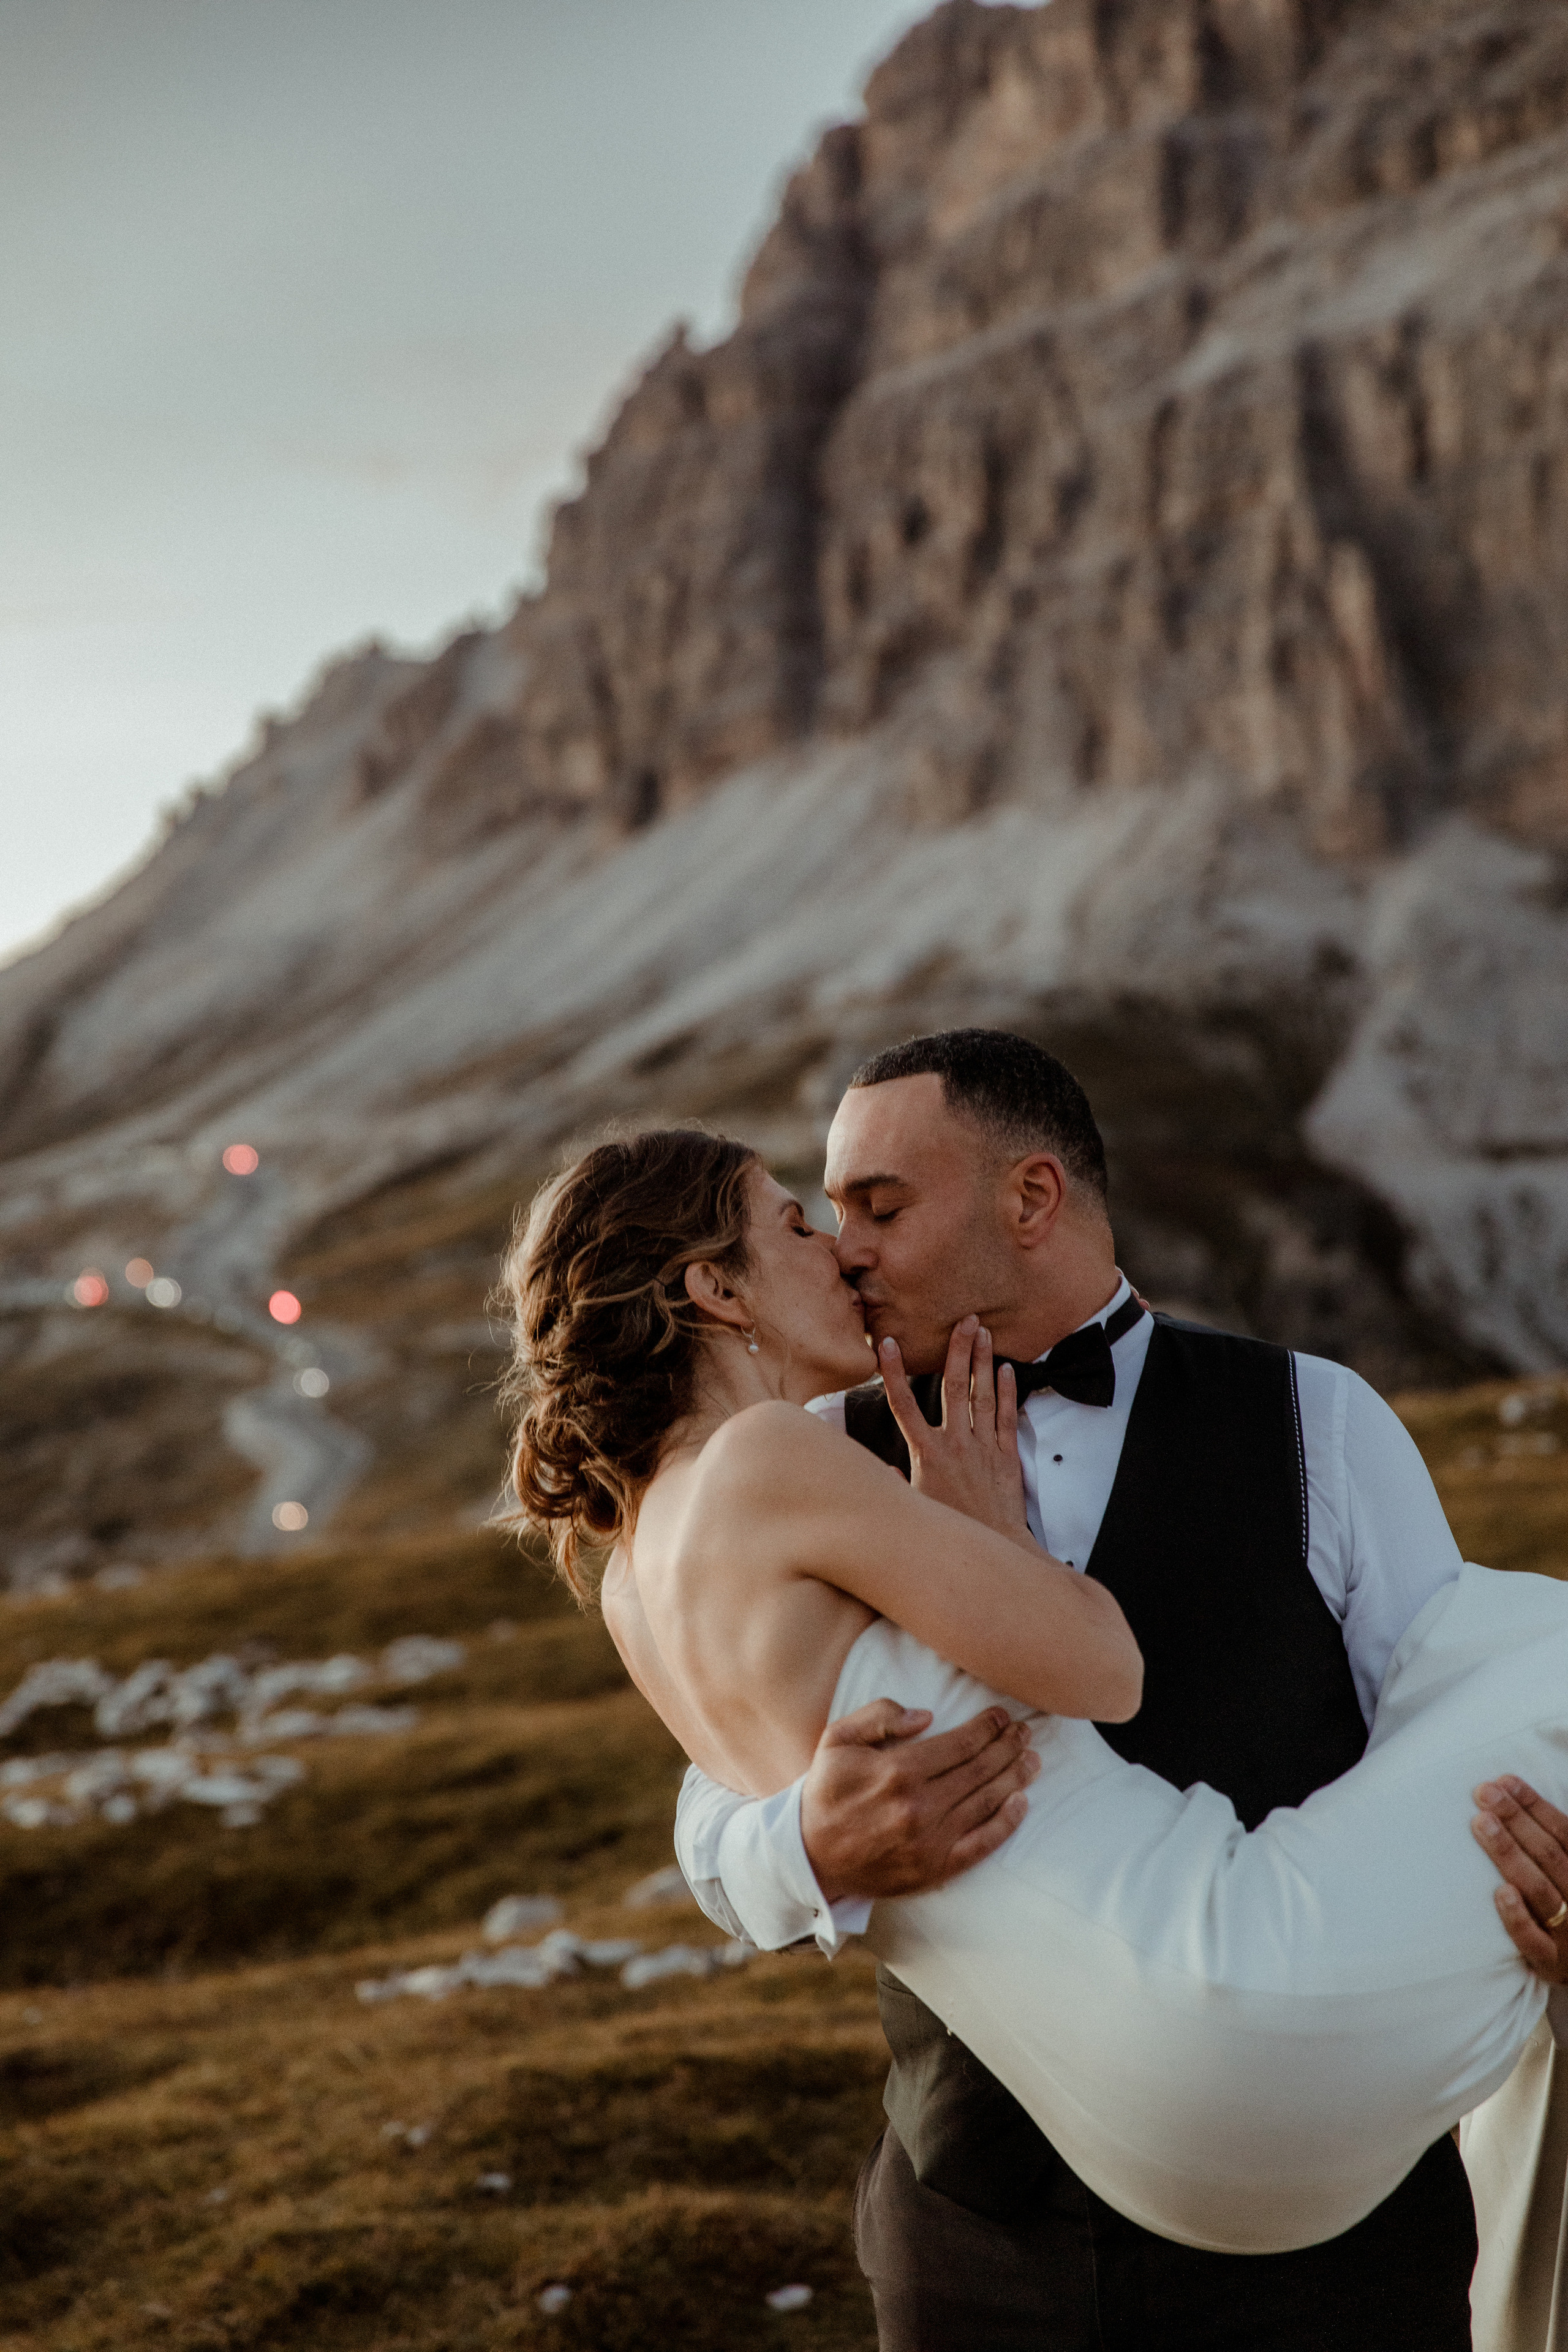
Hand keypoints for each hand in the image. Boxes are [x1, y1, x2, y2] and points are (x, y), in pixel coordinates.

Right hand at [800, 1696, 1039, 1904]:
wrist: (810, 1856)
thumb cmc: (826, 1792)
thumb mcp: (837, 1739)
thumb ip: (879, 1716)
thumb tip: (926, 1716)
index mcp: (897, 1771)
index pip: (960, 1743)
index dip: (987, 1727)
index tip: (1002, 1716)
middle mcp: (919, 1806)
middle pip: (980, 1770)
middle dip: (1007, 1747)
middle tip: (1024, 1733)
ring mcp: (930, 1841)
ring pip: (986, 1803)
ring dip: (1014, 1777)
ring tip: (1032, 1760)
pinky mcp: (935, 1869)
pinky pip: (981, 1844)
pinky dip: (1007, 1823)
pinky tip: (1022, 1803)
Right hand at [880, 1315, 1031, 1544]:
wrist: (991, 1549)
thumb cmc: (947, 1530)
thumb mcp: (912, 1506)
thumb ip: (895, 1482)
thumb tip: (885, 1468)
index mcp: (925, 1454)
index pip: (903, 1405)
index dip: (893, 1373)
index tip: (887, 1344)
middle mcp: (954, 1444)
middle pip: (953, 1387)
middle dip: (957, 1350)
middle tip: (964, 1319)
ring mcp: (983, 1448)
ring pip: (982, 1395)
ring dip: (983, 1361)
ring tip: (985, 1332)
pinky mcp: (1006, 1457)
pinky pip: (1006, 1417)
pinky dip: (1007, 1392)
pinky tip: (1008, 1370)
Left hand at [1473, 1776, 1567, 1982]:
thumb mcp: (1567, 1872)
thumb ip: (1553, 1844)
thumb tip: (1514, 1794)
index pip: (1564, 1832)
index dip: (1535, 1805)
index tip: (1504, 1780)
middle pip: (1549, 1855)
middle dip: (1515, 1820)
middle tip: (1484, 1793)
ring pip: (1539, 1890)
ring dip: (1509, 1854)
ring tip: (1480, 1823)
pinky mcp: (1550, 1963)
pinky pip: (1533, 1941)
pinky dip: (1517, 1917)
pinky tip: (1500, 1892)